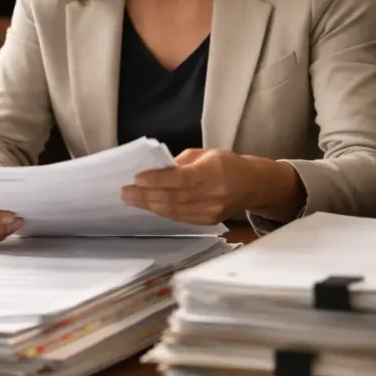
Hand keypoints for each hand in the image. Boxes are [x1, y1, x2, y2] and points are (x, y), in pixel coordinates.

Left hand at [120, 148, 257, 224]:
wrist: (250, 185)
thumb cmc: (224, 164)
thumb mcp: (204, 154)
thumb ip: (180, 162)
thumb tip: (154, 171)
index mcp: (213, 171)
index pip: (181, 178)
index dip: (158, 180)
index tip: (137, 178)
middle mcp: (213, 193)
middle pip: (174, 197)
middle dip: (146, 195)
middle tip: (126, 191)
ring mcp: (211, 210)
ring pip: (174, 210)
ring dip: (150, 205)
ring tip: (132, 199)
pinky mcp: (208, 221)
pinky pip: (179, 218)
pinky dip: (162, 211)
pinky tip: (149, 205)